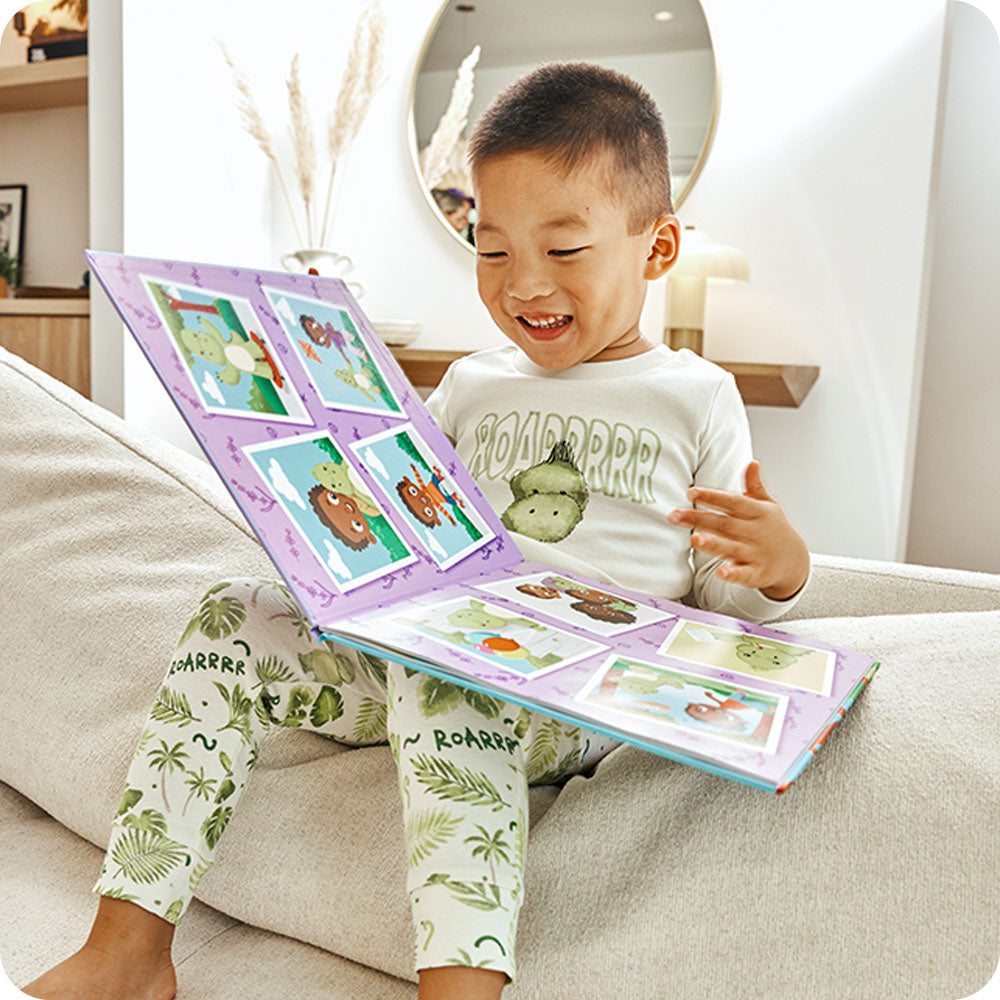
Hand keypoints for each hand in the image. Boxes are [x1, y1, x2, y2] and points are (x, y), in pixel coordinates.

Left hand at [667, 461, 809, 600]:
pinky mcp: (758, 573)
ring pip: (732, 548)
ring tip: (694, 539)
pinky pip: (744, 574)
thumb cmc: (774, 528)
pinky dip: (733, 574)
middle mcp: (756, 531)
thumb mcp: (768, 505)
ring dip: (713, 544)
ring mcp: (757, 553)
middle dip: (698, 519)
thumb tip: (753, 463)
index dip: (712, 496)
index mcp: (758, 512)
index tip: (690, 492)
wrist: (795, 560)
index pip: (733, 502)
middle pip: (724, 524)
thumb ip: (755, 486)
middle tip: (674, 515)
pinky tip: (721, 573)